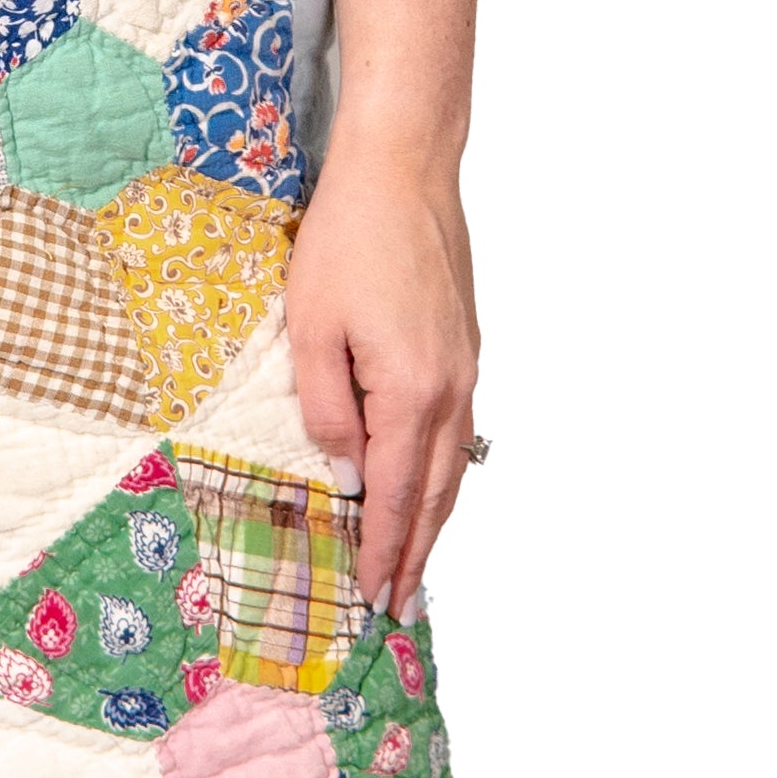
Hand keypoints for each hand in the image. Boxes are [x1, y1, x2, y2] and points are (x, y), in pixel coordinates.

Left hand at [282, 142, 480, 614]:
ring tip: (416, 566)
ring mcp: (465, 370)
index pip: (396, 495)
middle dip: (416, 555)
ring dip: (435, 521)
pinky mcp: (464, 348)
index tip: (373, 597)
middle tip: (399, 606)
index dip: (384, 551)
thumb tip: (344, 473)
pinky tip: (429, 486)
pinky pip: (457, 433)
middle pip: (436, 494)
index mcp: (410, 393)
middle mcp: (451, 391)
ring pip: (453, 466)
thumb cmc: (347, 241)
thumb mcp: (311, 329)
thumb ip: (325, 410)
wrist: (404, 171)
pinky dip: (443, 475)